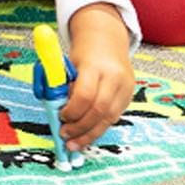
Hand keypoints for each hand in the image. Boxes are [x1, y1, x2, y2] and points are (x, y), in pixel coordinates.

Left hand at [62, 3, 133, 150]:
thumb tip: (55, 111)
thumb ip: (62, 86)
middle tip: (65, 136)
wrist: (107, 40)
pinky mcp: (129, 96)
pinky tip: (86, 136)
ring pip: (109, 118)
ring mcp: (125, 88)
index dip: (72, 111)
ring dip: (90, 134)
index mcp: (95, 66)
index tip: (61, 117)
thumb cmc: (83, 54)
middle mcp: (114, 77)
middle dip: (81, 128)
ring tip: (74, 144)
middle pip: (100, 110)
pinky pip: (114, 117)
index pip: (85, 95)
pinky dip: (99, 128)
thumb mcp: (67, 64)